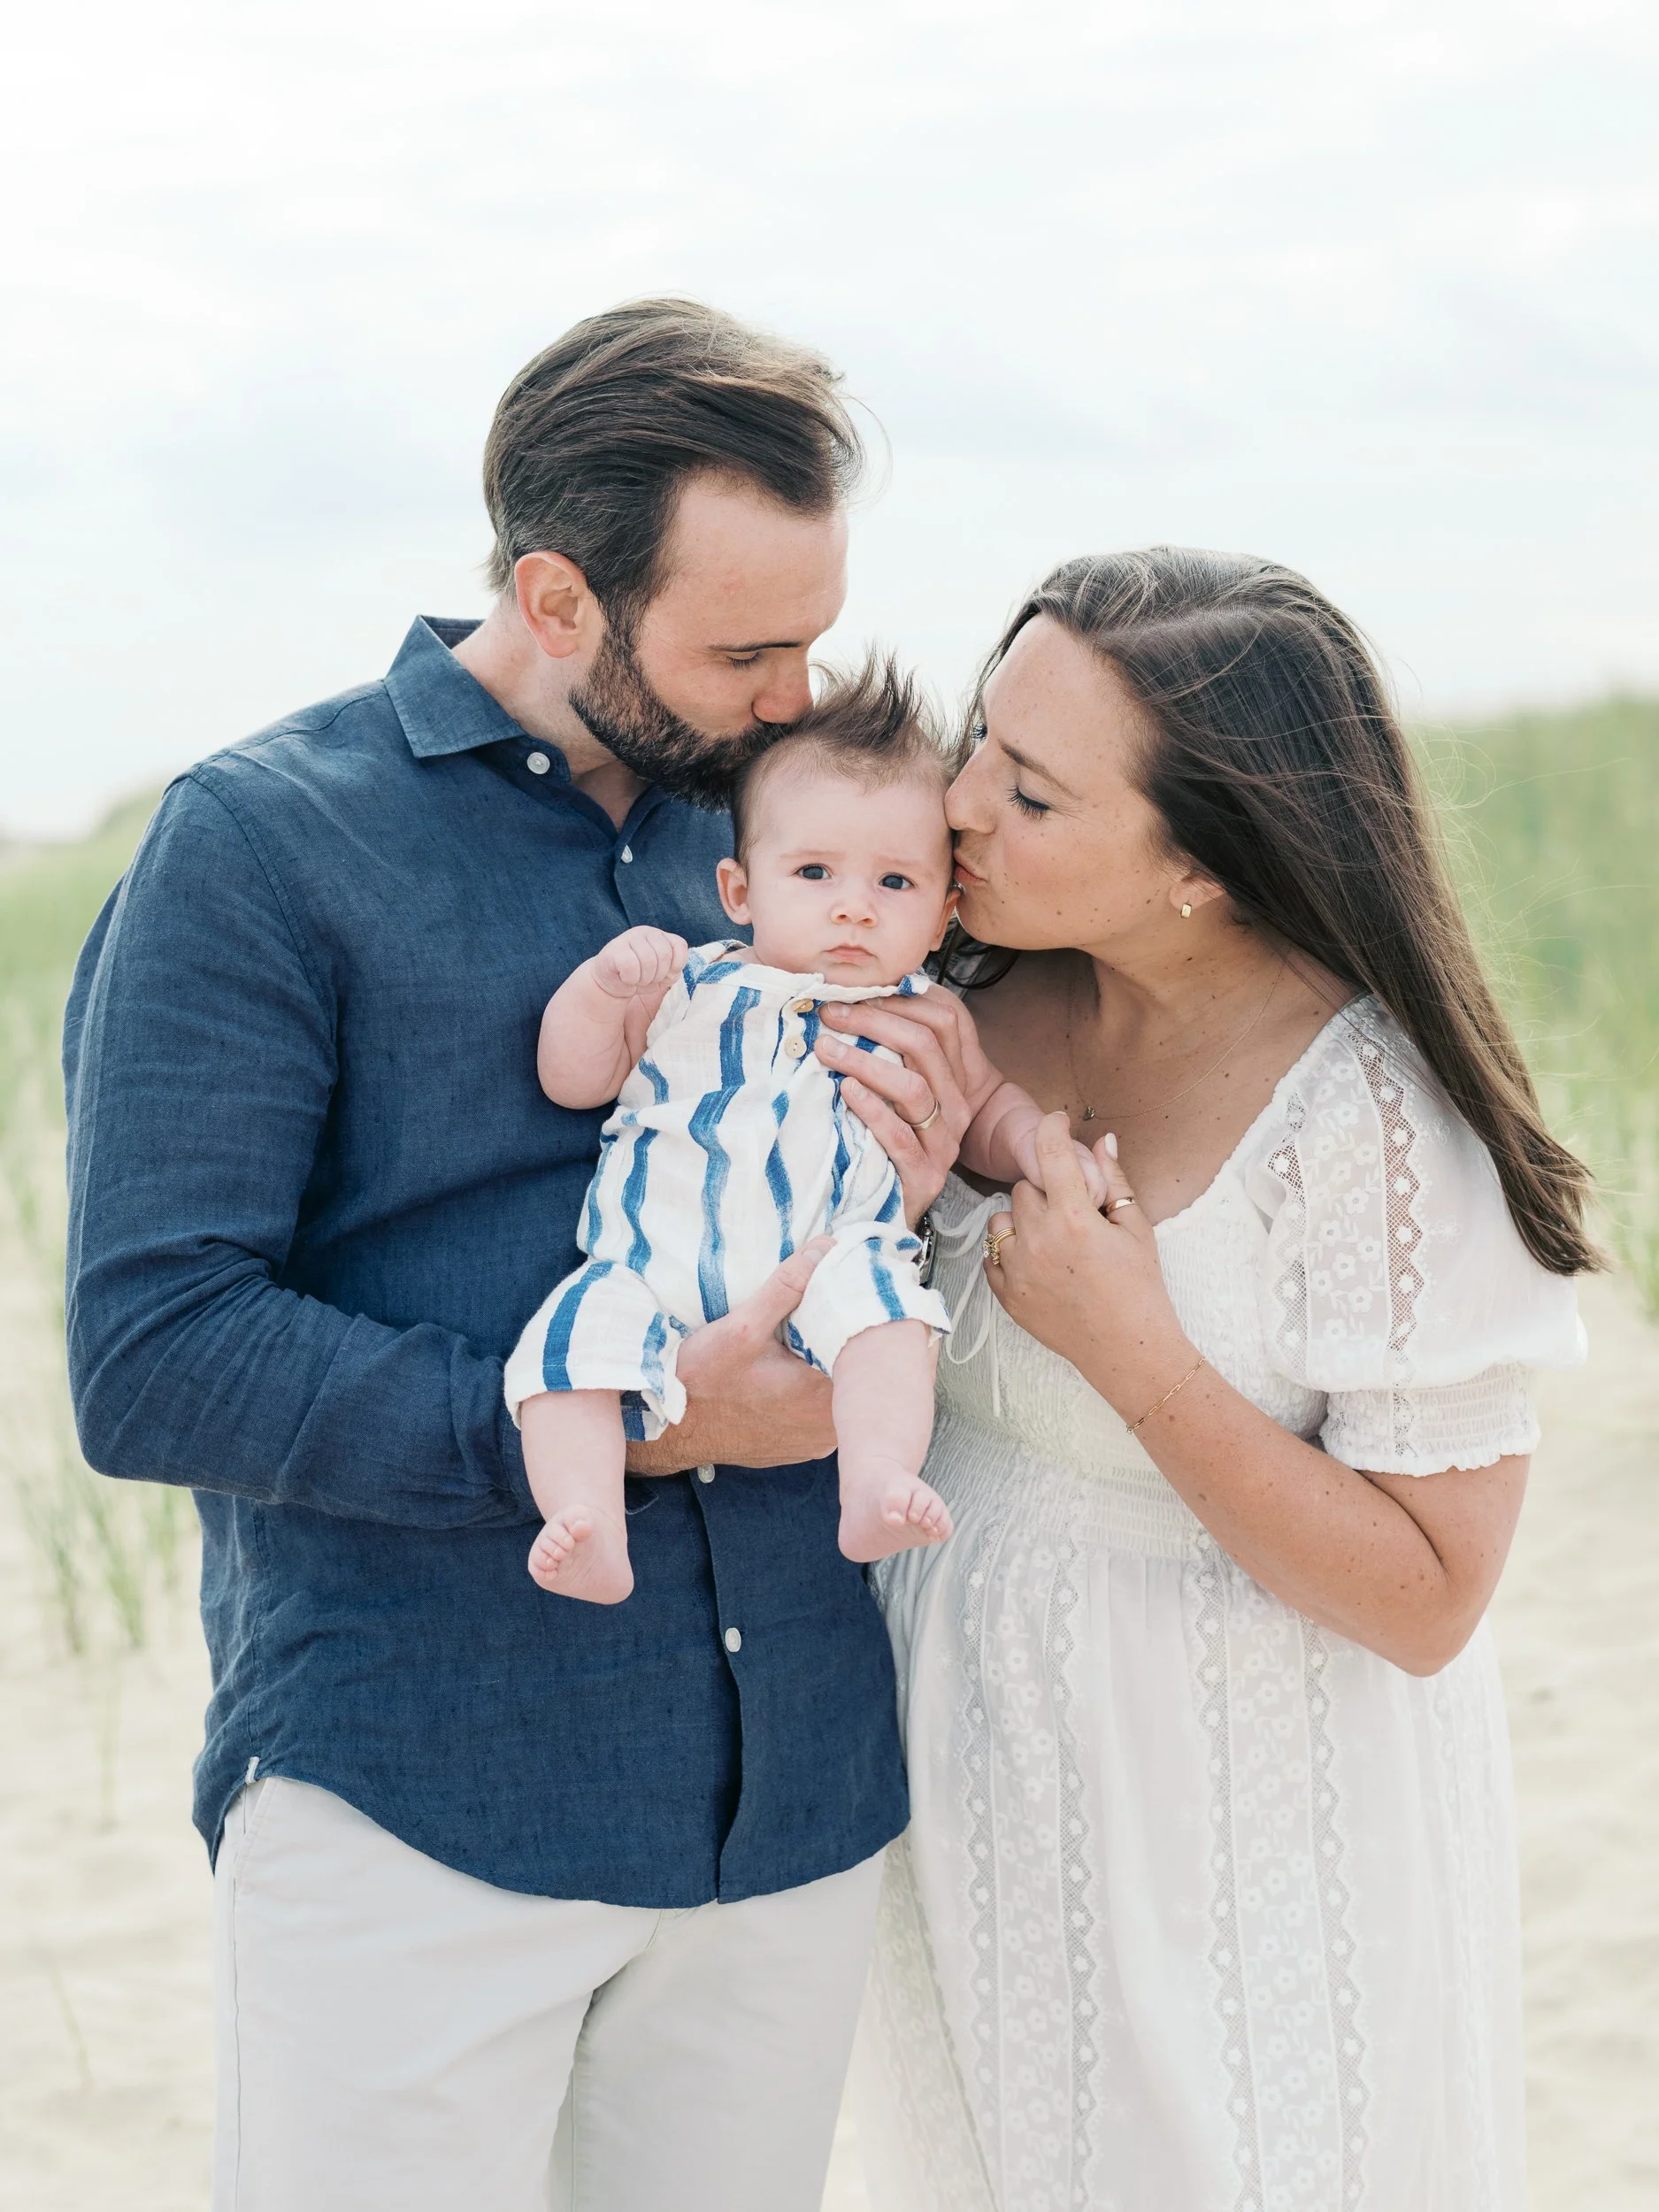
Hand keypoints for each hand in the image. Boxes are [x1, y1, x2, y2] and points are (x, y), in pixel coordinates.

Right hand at [593, 926, 687, 1001]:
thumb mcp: (664, 976)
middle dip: (658, 975)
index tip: (663, 973)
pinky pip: (631, 965)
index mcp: (661, 936)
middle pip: (664, 955)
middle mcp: (646, 931)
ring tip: (636, 978)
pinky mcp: (615, 949)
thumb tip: (673, 969)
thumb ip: (674, 970)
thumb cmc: (640, 977)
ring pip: (649, 961)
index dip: (675, 966)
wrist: (611, 983)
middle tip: (646, 979)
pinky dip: (631, 978)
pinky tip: (625, 977)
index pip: (680, 946)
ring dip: (644, 979)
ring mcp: (629, 937)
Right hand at [626, 1240, 837, 1472]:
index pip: (864, 1349)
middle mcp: (829, 1426)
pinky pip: (821, 1411)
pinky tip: (790, 1373)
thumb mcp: (741, 1326)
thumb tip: (825, 1250)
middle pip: (854, 1371)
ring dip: (826, 1365)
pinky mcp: (803, 1446)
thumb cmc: (701, 1383)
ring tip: (804, 1341)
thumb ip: (787, 1286)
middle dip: (840, 1338)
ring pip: (839, 1392)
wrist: (669, 1430)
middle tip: (823, 1311)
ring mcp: (816, 1439)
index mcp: (823, 1394)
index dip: (855, 1317)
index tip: (844, 1296)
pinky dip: (813, 1390)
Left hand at [815, 989, 992, 1222]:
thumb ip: (884, 1054)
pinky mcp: (925, 1178)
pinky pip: (900, 1136)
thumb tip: (849, 1001)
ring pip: (914, 1088)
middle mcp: (955, 1109)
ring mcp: (943, 1145)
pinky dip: (872, 1109)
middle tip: (829, 1015)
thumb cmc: (878, 1144)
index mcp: (951, 1081)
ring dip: (866, 1062)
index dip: (895, 1002)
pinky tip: (845, 1092)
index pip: (940, 1023)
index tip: (849, 994)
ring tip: (827, 1050)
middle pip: (926, 1047)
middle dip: (874, 1023)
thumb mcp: (887, 1094)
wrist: (883, 1213)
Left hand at [984, 1115, 1187, 1401]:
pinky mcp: (1007, 1295)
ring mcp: (1018, 1270)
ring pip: (1000, 1219)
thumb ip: (1114, 1180)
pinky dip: (1010, 1253)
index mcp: (1074, 1219)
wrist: (1128, 1349)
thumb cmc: (1139, 1289)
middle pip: (1023, 1188)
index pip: (1050, 1154)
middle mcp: (1038, 1241)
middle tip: (1071, 1212)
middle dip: (1046, 1191)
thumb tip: (1101, 1140)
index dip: (1051, 1128)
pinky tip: (1039, 1263)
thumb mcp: (1136, 1229)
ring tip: (1052, 1240)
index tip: (1056, 1122)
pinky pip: (991, 1255)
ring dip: (1021, 1221)